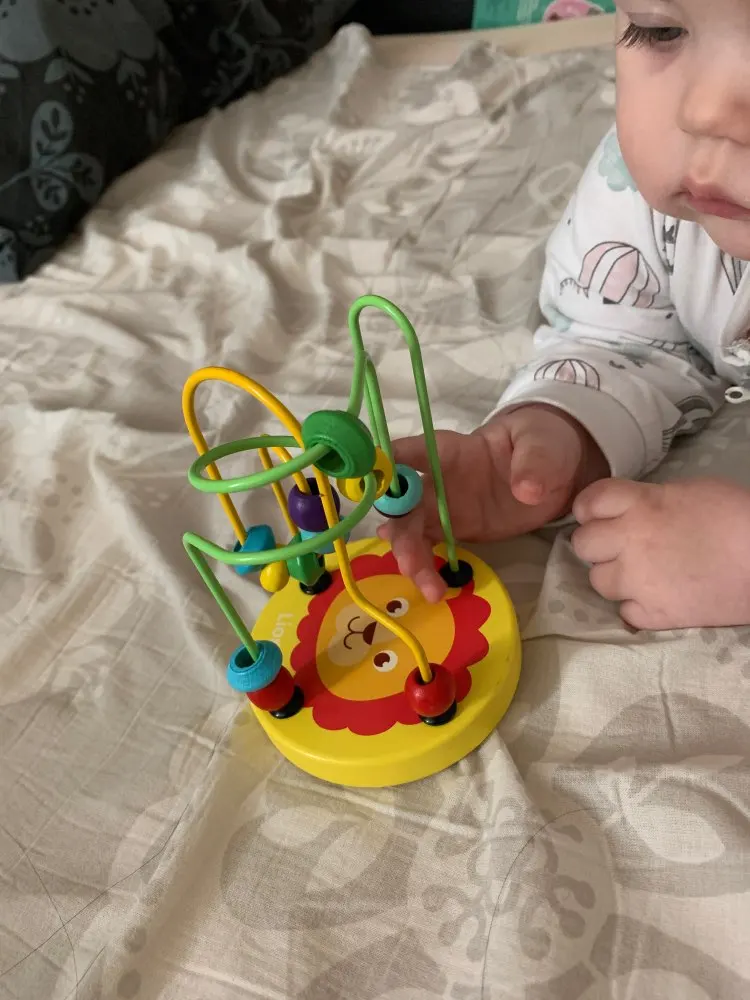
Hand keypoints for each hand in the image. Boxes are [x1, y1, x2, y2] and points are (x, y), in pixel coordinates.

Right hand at [379, 404, 606, 601]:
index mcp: (449, 451)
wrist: (556, 474)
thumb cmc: (542, 445)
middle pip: (401, 504)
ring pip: (410, 533)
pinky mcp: (453, 533)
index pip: (408, 454)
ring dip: (410, 558)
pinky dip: (425, 569)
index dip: (386, 470)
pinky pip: (428, 551)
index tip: (376, 492)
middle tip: (410, 562)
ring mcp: (441, 509)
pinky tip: (432, 589)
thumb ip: (534, 462)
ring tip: (430, 588)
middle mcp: (435, 480)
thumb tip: (525, 490)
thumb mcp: (544, 444)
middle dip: (399, 532)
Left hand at [572, 477, 749, 629]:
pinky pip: (624, 612)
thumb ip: (652, 500)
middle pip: (583, 544)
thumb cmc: (737, 517)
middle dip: (598, 544)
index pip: (589, 503)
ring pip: (597, 581)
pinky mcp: (654, 615)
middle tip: (620, 546)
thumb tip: (636, 509)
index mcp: (641, 506)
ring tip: (640, 574)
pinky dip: (636, 606)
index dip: (590, 509)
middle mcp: (630, 542)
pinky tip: (657, 597)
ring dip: (614, 576)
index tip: (599, 516)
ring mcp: (639, 582)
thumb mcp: (690, 492)